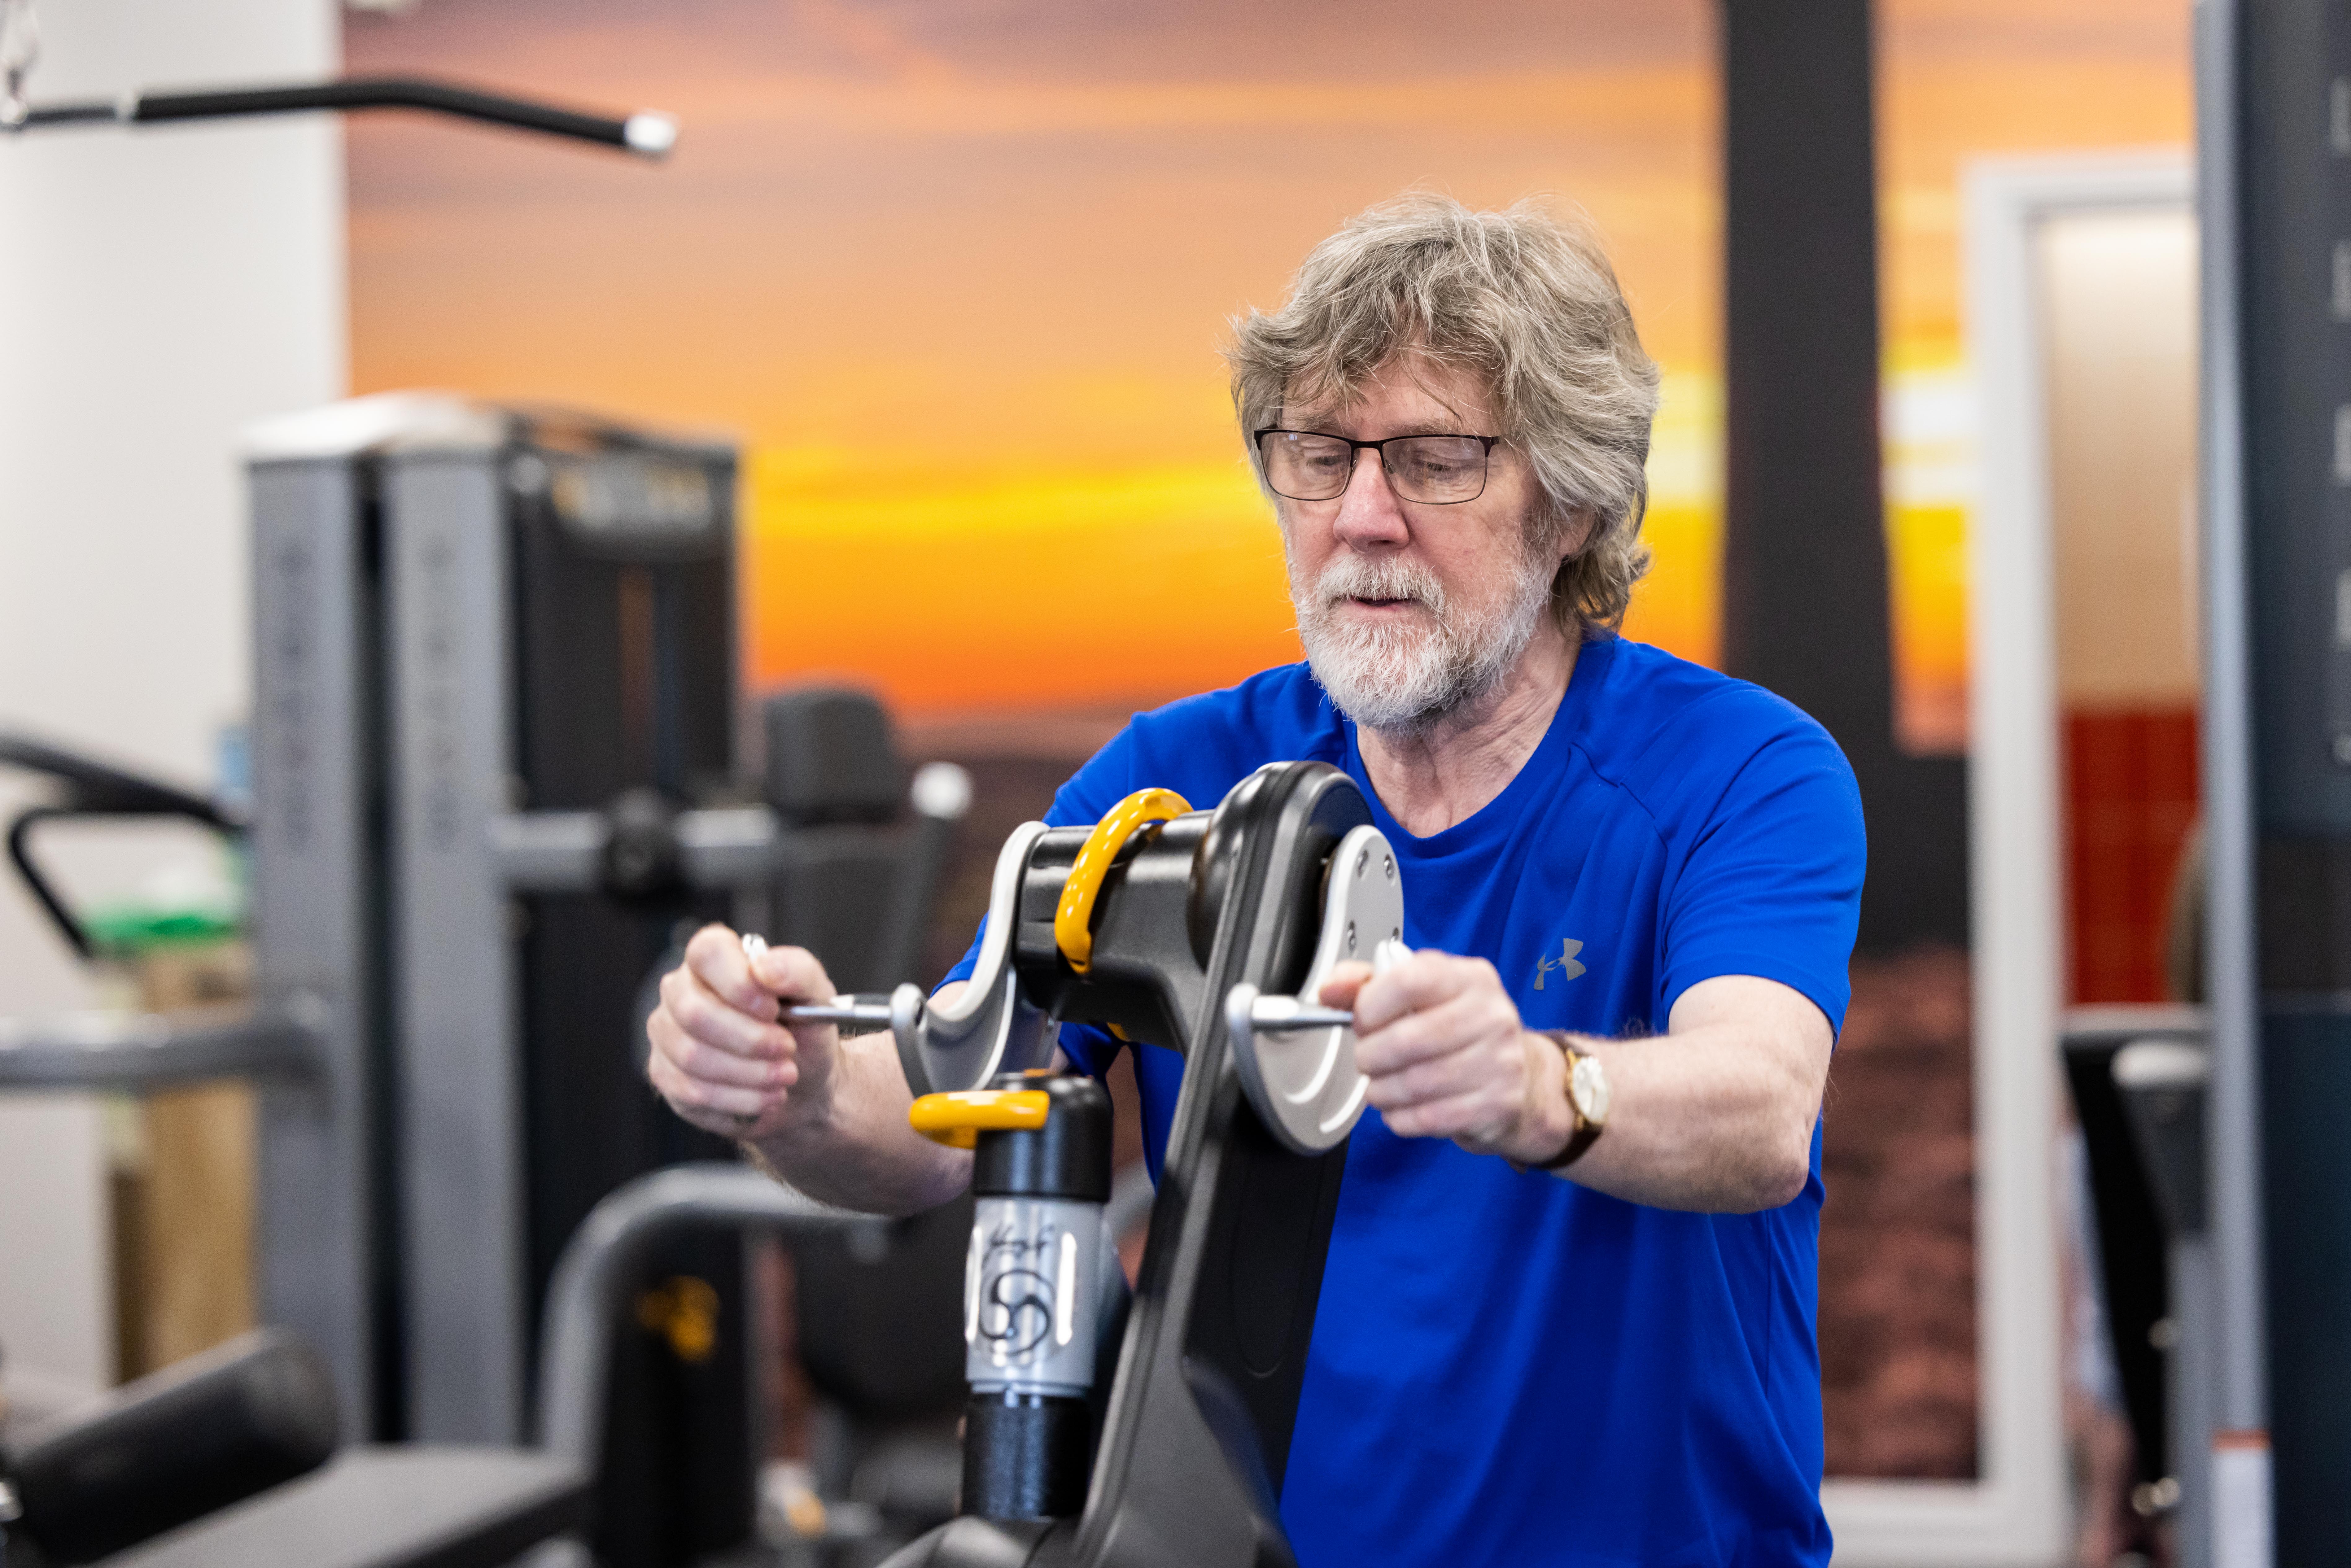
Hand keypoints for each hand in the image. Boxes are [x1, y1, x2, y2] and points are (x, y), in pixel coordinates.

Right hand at [646, 924, 841, 1141]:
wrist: (803, 1081)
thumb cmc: (803, 1030)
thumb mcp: (816, 995)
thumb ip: (797, 971)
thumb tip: (765, 968)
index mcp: (715, 959)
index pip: (707, 952)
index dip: (739, 984)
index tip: (772, 1009)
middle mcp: (681, 991)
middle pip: (695, 1013)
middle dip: (750, 1040)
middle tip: (787, 1050)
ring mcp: (667, 1034)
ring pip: (692, 1057)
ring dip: (749, 1074)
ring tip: (784, 1077)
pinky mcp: (666, 1076)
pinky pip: (691, 1093)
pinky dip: (738, 1100)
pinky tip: (764, 1097)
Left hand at [1319, 950, 1567, 1161]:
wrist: (1518, 1075)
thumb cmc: (1457, 1030)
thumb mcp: (1417, 993)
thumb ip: (1366, 983)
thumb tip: (1330, 990)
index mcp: (1470, 978)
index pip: (1409, 980)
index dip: (1370, 1005)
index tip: (1361, 1019)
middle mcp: (1491, 1015)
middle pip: (1407, 1039)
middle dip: (1370, 1056)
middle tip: (1368, 1059)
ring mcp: (1500, 1062)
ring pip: (1415, 1084)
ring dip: (1381, 1090)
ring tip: (1380, 1085)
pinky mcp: (1497, 1104)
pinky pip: (1429, 1118)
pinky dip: (1401, 1117)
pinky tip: (1400, 1108)